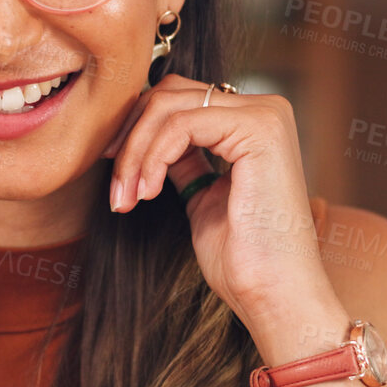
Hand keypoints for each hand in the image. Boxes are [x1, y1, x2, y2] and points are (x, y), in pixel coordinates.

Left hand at [103, 74, 344, 353]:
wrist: (274, 292)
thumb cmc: (243, 258)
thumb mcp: (201, 195)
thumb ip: (183, 159)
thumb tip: (145, 135)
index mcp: (255, 122)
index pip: (178, 99)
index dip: (136, 129)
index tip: (112, 167)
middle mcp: (265, 109)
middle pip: (170, 93)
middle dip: (129, 137)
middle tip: (116, 187)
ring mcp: (265, 115)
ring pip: (169, 107)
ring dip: (135, 153)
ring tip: (126, 197)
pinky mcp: (259, 129)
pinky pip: (181, 126)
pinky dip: (152, 157)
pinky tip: (147, 192)